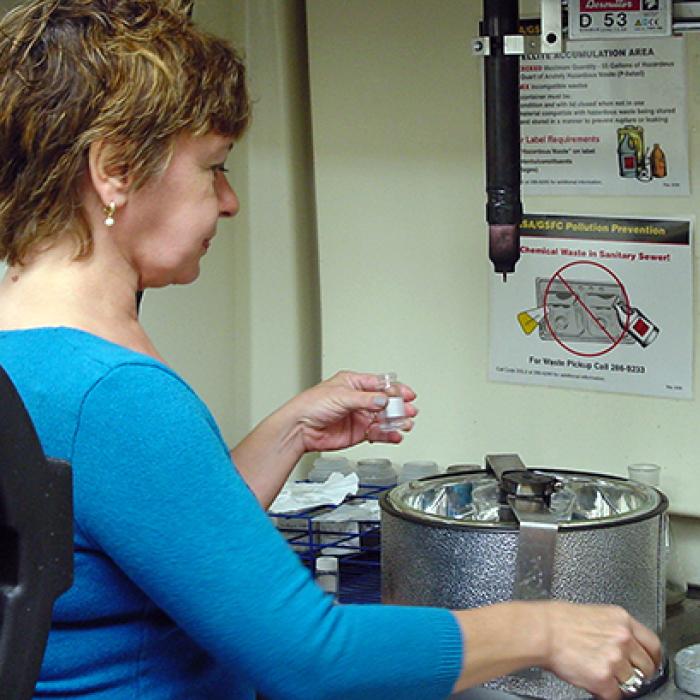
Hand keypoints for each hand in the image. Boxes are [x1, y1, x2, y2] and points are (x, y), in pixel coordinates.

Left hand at [289, 370, 417, 452]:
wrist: (300, 428)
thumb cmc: (311, 405)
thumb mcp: (341, 396)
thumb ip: (365, 399)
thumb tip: (384, 400)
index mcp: (354, 384)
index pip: (381, 384)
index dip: (396, 389)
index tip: (407, 395)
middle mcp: (359, 400)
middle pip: (386, 402)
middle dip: (400, 406)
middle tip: (409, 411)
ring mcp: (360, 416)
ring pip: (385, 418)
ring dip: (397, 421)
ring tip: (405, 424)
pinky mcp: (359, 432)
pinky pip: (379, 433)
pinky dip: (389, 435)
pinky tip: (396, 435)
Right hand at [541, 601, 661, 699]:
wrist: (541, 631)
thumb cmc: (558, 620)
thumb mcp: (594, 614)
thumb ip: (614, 628)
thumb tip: (625, 645)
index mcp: (621, 619)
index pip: (653, 644)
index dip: (652, 658)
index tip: (649, 664)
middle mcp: (622, 638)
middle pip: (646, 666)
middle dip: (634, 672)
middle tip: (619, 672)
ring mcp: (615, 659)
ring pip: (631, 682)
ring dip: (617, 682)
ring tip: (599, 673)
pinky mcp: (604, 678)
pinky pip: (615, 695)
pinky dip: (604, 692)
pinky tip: (592, 680)